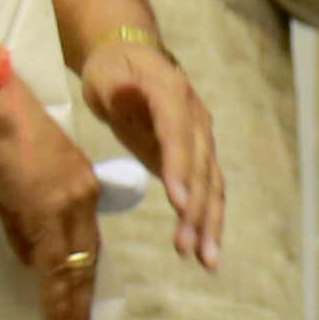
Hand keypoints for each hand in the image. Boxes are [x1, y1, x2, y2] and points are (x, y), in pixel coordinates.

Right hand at [0, 86, 109, 319]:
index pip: (85, 245)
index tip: (77, 311)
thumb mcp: (13, 184)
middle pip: (87, 262)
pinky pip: (55, 264)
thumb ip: (23, 222)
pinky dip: (56, 297)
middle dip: (80, 307)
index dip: (81, 280)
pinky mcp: (47, 209)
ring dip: (69, 312)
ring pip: (74, 269)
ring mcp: (68, 204)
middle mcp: (83, 198)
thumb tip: (29, 260)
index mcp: (80, 188)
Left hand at [81, 32, 224, 269]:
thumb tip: (123, 94)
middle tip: (186, 247)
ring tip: (205, 260)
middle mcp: (196, 118)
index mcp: (172, 94)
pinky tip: (207, 252)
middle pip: (201, 167)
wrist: (132, 59)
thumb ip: (116, 88)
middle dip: (195, 210)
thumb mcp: (106, 75)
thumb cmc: (114, 70)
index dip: (180, 168)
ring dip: (209, 223)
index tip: (178, 203)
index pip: (177, 133)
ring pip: (212, 184)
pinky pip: (209, 191)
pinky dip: (209, 221)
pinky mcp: (199, 158)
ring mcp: (202, 139)